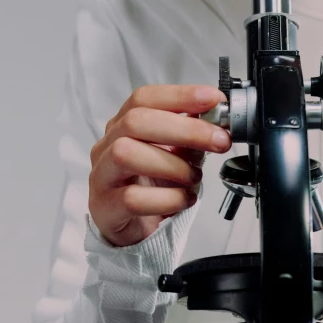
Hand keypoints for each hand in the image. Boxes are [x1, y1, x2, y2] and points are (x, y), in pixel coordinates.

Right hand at [88, 84, 230, 245]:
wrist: (132, 227)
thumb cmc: (153, 182)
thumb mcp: (175, 150)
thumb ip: (191, 132)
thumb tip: (218, 116)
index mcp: (123, 123)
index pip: (144, 98)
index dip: (180, 95)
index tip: (214, 99)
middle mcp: (107, 144)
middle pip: (135, 122)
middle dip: (185, 129)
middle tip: (219, 140)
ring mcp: (102, 175)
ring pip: (126, 155)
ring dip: (173, 165)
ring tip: (195, 177)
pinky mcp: (105, 208)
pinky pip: (133, 198)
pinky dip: (167, 198)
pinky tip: (184, 199)